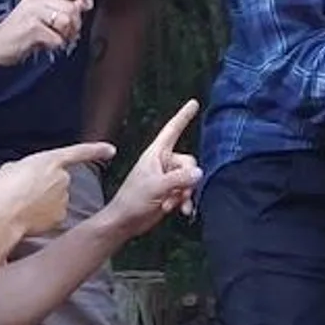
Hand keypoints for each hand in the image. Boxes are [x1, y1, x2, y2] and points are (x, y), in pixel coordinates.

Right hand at [0, 0, 90, 64]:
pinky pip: (57, 38)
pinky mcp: (32, 28)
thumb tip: (84, 4)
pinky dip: (54, 45)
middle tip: (66, 33)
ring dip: (65, 35)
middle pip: (72, 7)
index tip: (87, 6)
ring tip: (54, 38)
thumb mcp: (40, 12)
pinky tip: (42, 43)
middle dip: (75, 25)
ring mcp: (33, 12)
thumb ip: (60, 5)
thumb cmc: (21, 29)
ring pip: (67, 21)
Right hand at [0, 140, 114, 238]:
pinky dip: (44, 216)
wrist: (3, 216)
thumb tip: (27, 175)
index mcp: (51, 160)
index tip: (111, 150)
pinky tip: (28, 216)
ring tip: (22, 205)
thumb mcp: (11, 168)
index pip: (79, 152)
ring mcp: (64, 198)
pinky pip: (53, 214)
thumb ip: (27, 168)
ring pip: (56, 199)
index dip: (97, 150)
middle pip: (59, 180)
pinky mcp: (61, 216)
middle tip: (24, 193)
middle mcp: (63, 178)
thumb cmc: (3, 189)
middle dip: (46, 186)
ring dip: (43, 201)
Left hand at [103, 99, 201, 235]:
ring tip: (171, 204)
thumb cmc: (132, 200)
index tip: (194, 102)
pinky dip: (186, 201)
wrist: (125, 222)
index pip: (173, 129)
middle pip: (189, 162)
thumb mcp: (156, 187)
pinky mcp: (171, 192)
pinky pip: (188, 191)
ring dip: (185, 193)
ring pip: (190, 179)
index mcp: (156, 153)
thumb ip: (178, 179)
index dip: (183, 116)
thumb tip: (199, 173)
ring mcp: (168, 177)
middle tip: (175, 194)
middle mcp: (164, 162)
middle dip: (186, 180)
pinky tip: (183, 211)